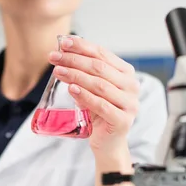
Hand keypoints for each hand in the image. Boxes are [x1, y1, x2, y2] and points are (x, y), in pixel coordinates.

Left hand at [49, 36, 139, 154]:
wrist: (108, 142)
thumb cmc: (99, 112)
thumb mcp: (92, 89)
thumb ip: (84, 73)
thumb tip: (63, 54)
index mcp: (126, 73)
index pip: (102, 54)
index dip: (82, 46)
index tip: (63, 43)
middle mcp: (131, 86)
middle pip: (99, 68)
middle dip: (74, 60)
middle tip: (54, 58)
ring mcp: (129, 104)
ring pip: (99, 85)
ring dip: (76, 76)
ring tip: (58, 72)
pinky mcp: (122, 121)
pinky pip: (101, 105)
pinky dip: (85, 95)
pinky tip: (71, 89)